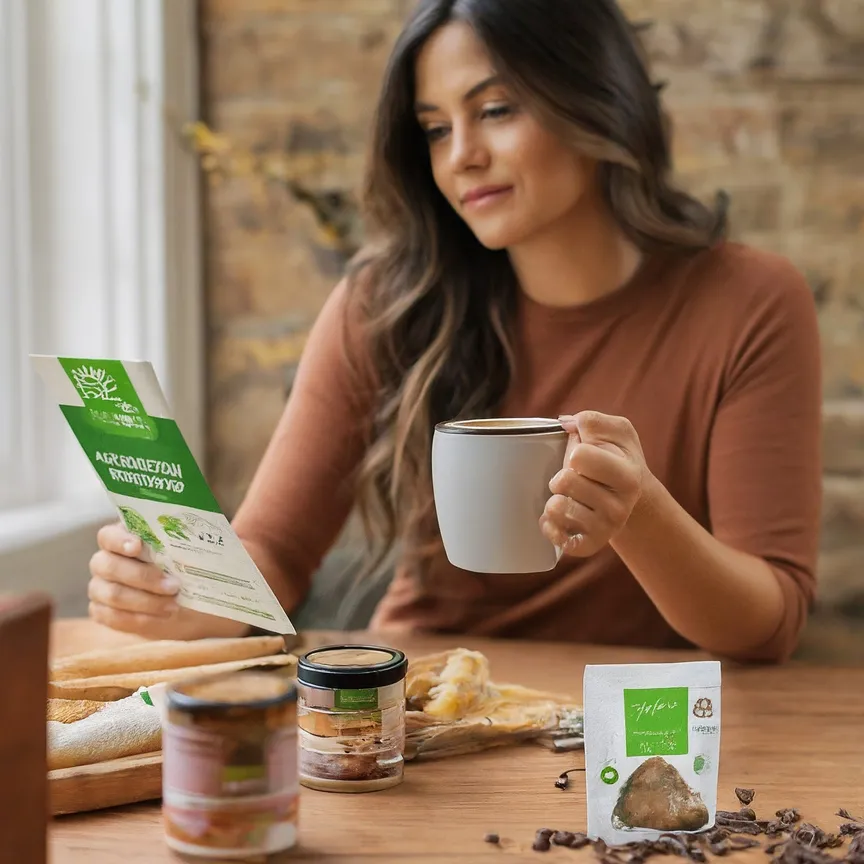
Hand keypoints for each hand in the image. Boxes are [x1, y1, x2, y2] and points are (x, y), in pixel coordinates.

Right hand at [88, 522, 246, 639]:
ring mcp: (102, 587)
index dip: (120, 540)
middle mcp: (107, 560)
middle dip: (142, 576)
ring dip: (144, 601)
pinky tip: (161, 617)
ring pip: (111, 594)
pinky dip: (138, 618)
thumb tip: (217, 526)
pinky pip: (112, 617)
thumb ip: (192, 538)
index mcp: (124, 538)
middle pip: (108, 565)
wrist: (196, 602)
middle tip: (173, 585)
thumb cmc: (192, 568)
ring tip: (173, 605)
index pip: (108, 535)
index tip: (138, 546)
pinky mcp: (105, 612)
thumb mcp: (196, 551)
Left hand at [539, 411, 649, 557]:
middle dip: (561, 474)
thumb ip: (593, 421)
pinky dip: (549, 524)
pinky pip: (554, 536)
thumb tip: (565, 423)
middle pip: (563, 480)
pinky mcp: (589, 546)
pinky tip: (559, 518)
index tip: (585, 456)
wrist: (631, 497)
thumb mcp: (617, 432)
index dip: (575, 451)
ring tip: (568, 496)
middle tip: (574, 478)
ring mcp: (604, 529)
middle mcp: (619, 507)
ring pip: (555, 507)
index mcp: (627, 475)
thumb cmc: (618, 458)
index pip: (579, 456)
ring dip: (553, 498)